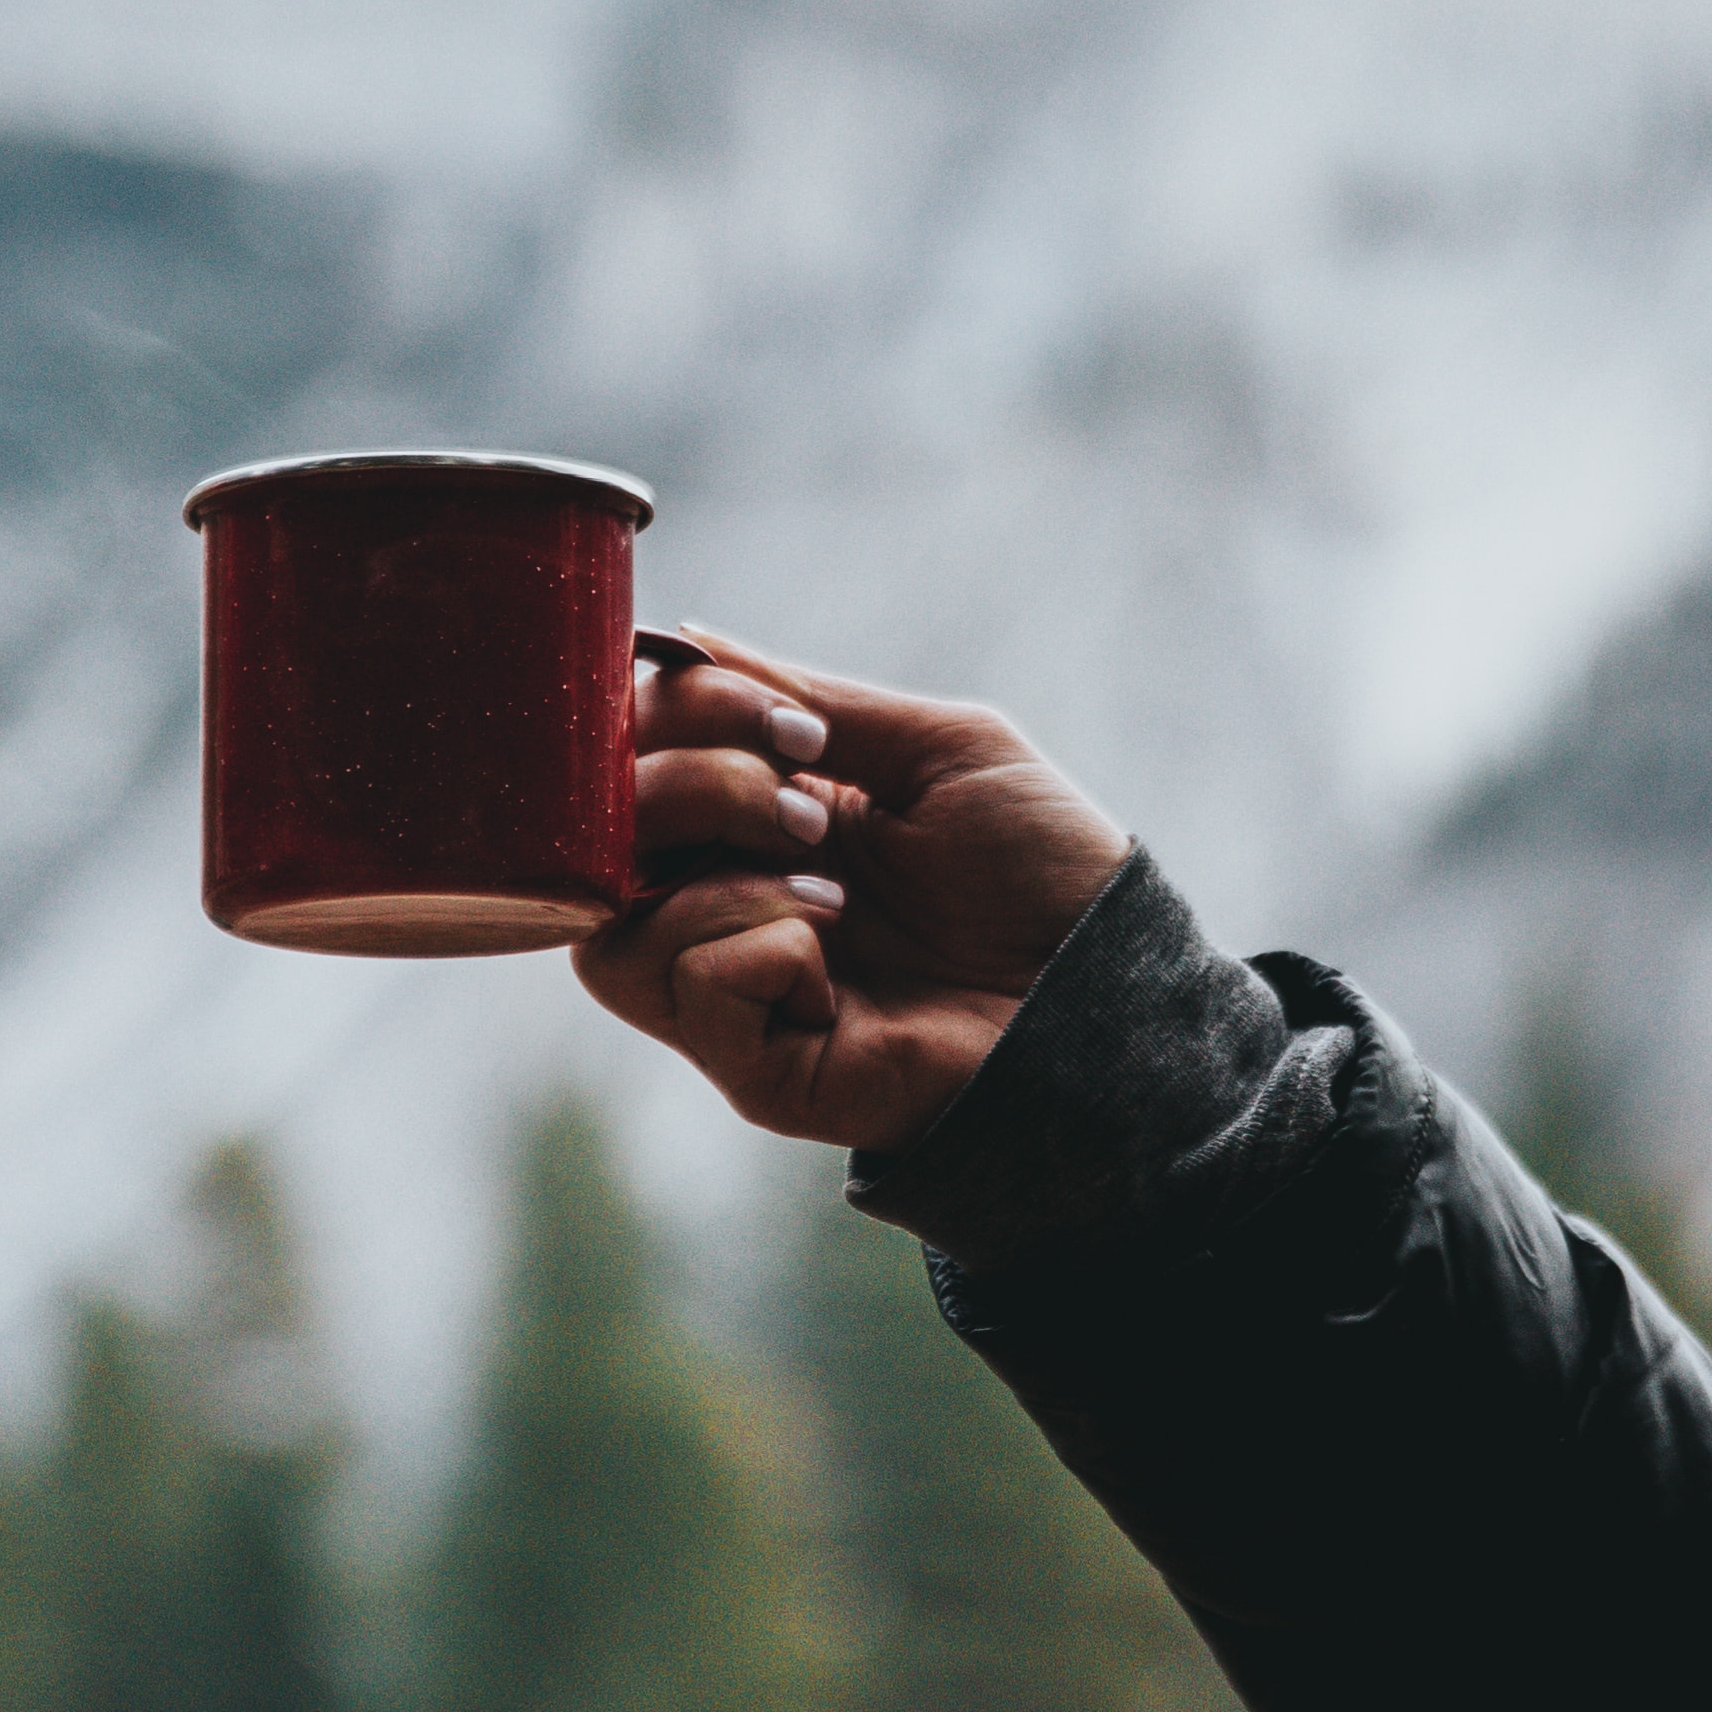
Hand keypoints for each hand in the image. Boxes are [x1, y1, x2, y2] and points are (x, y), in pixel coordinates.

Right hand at [573, 627, 1132, 1157]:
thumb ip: (810, 700)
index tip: (782, 721)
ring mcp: (733, 997)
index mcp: (758, 827)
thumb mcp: (937, 748)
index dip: (671, 717)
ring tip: (826, 886)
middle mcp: (725, 909)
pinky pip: (685, 988)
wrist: (1111, 995)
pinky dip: (751, 945)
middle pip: (600, 840)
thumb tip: (682, 642)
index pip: (633, 763)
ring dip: (716, 873)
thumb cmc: (1045, 872)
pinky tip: (829, 954)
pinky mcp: (756, 1069)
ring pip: (611, 928)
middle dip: (694, 786)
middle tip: (806, 802)